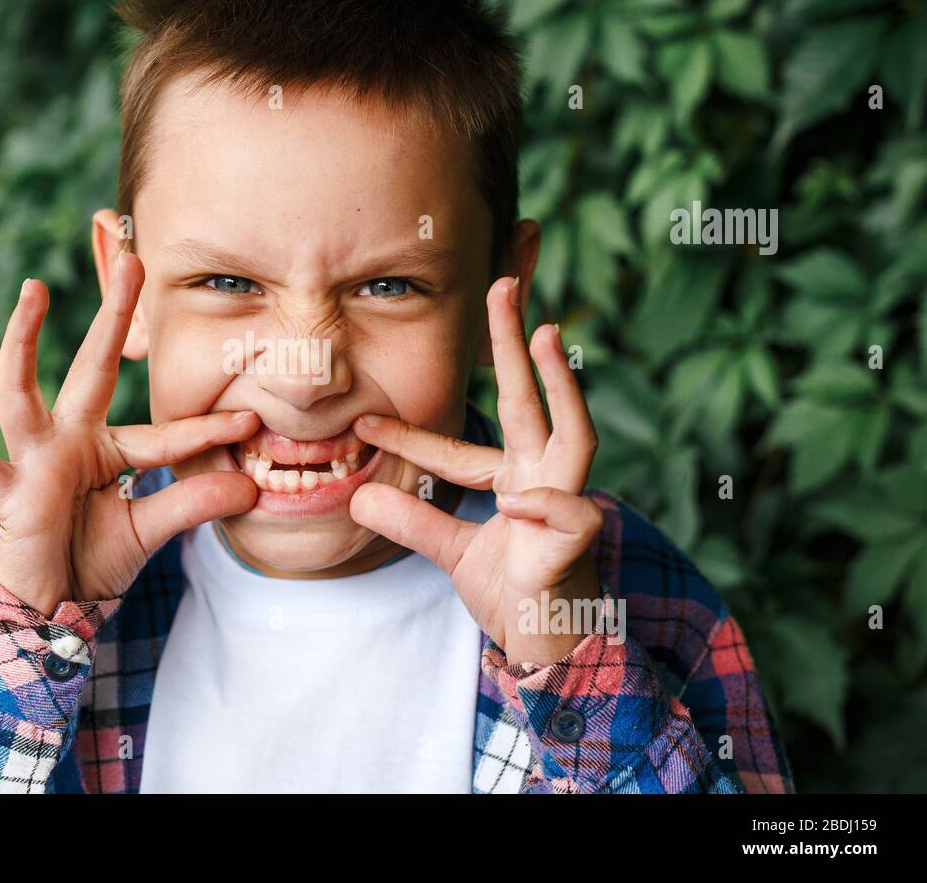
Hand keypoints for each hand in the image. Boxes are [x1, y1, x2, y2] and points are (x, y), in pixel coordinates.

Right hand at [0, 251, 259, 613]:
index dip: (204, 429)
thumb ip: (192, 504)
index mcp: (105, 449)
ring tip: (33, 289)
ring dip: (24, 341)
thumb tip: (251, 486)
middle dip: (110, 316)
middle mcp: (68, 441)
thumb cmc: (94, 560)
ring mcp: (32, 461)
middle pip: (89, 369)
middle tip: (133, 260)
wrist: (49, 604)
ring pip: (21, 393)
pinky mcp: (5, 492)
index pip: (161, 433)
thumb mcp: (150, 530)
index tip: (251, 418)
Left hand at [350, 276, 603, 666]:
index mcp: (517, 481)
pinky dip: (545, 505)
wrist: (550, 650)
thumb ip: (414, 523)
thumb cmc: (516, 594)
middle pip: (534, 403)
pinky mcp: (577, 545)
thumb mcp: (452, 553)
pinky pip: (571, 515)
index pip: (461, 449)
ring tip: (544, 334)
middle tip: (502, 286)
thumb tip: (358, 498)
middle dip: (518, 344)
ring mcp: (566, 509)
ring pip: (576, 439)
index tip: (364, 426)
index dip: (414, 437)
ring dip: (560, 386)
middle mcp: (545, 482)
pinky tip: (516, 501)